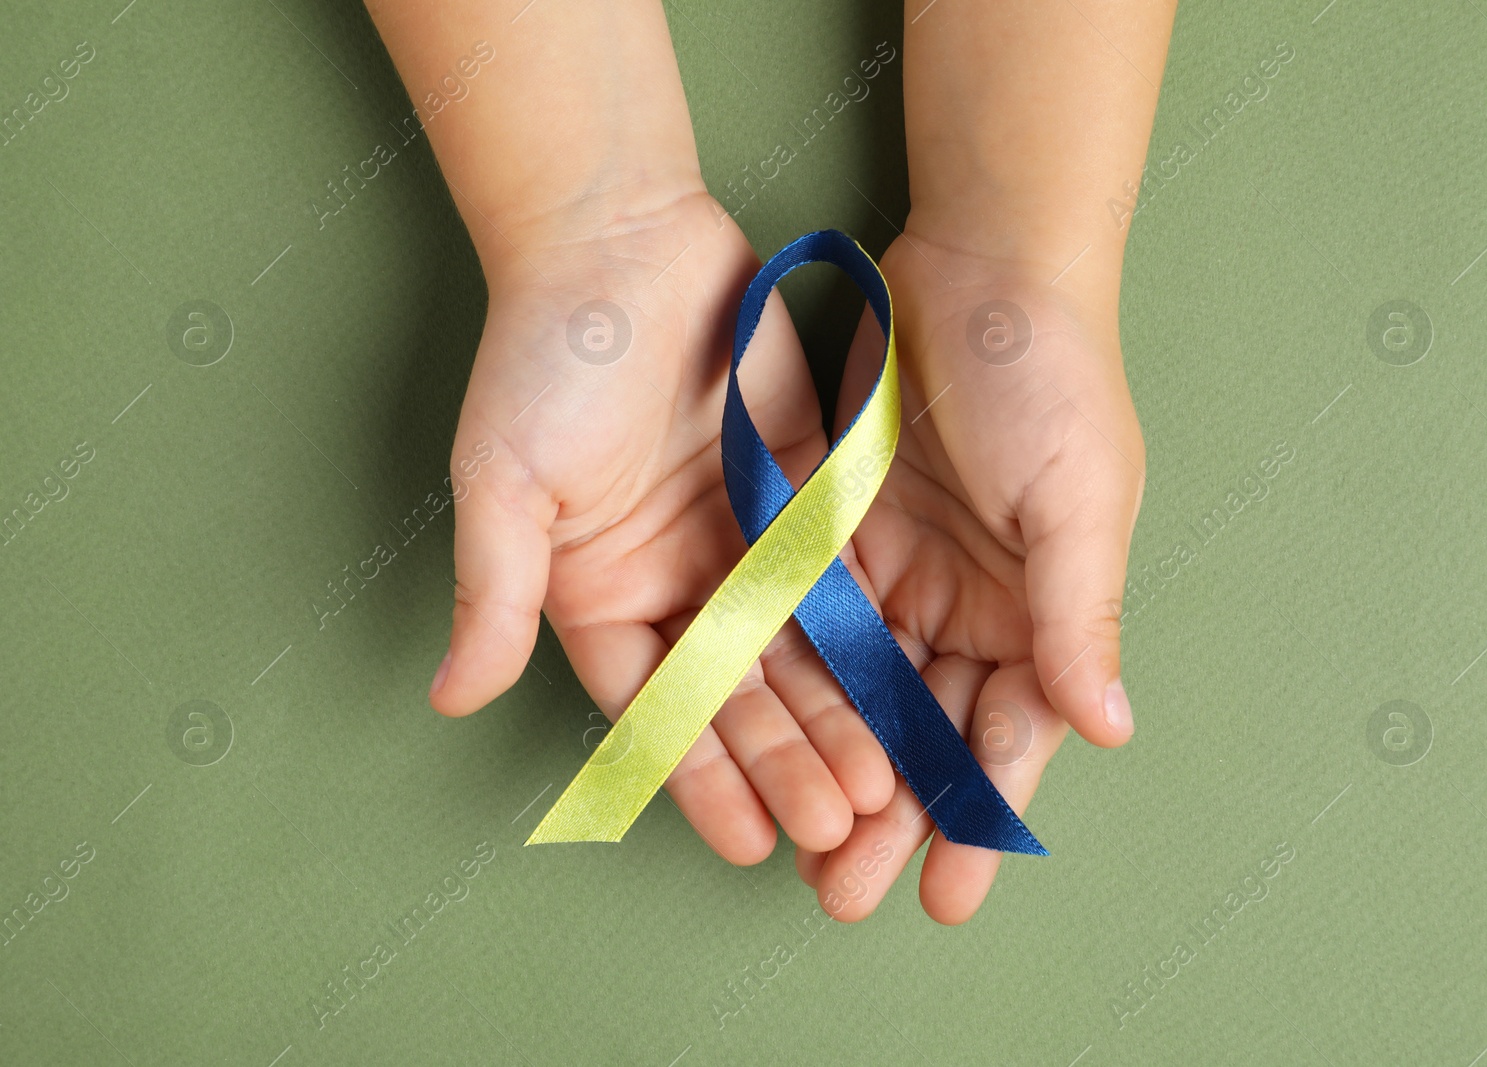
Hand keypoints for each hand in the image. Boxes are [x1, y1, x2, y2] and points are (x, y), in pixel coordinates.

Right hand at [432, 190, 892, 861]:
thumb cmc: (547, 359)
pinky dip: (868, 634)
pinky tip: (906, 686)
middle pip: (737, 695)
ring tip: (881, 784)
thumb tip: (450, 696)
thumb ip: (491, 593)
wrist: (623, 240)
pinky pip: (839, 579)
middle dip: (785, 762)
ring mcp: (739, 544)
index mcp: (600, 596)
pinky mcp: (797, 499)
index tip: (750, 841)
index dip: (701, 778)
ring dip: (836, 716)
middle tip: (838, 826)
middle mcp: (673, 584)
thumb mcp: (505, 483)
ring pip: (798, 651)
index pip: (656, 710)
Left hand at [795, 226, 1145, 922]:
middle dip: (889, 817)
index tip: (944, 896)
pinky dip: (787, 681)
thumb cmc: (1050, 378)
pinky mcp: (834, 531)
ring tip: (797, 846)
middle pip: (922, 732)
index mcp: (1038, 612)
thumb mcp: (1078, 498)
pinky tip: (757, 737)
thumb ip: (1080, 615)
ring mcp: (897, 572)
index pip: (1005, 736)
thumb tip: (1110, 732)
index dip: (977, 817)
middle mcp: (967, 606)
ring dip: (831, 766)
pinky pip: (806, 621)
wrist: (980, 263)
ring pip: (858, 694)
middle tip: (844, 897)